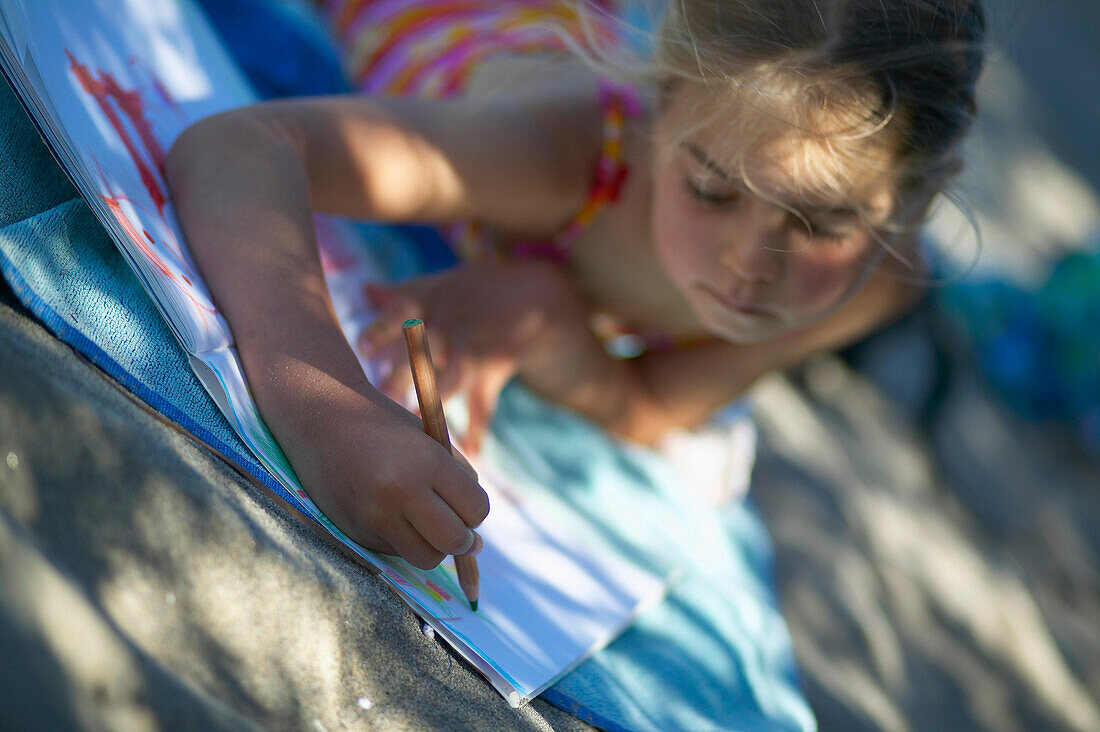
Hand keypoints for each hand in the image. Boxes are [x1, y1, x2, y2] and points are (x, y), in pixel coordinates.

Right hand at [275, 371, 489, 569]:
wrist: (321, 416)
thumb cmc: (384, 425)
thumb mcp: (430, 441)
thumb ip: (459, 480)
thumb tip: (477, 542)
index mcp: (427, 462)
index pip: (475, 509)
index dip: (476, 510)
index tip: (466, 502)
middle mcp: (400, 492)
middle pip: (454, 541)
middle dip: (463, 540)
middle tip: (456, 526)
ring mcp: (375, 516)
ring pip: (426, 558)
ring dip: (434, 547)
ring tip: (425, 523)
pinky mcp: (356, 531)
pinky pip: (396, 552)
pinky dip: (404, 541)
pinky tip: (392, 514)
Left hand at [358, 260, 580, 452]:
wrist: (534, 296)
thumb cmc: (476, 291)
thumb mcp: (441, 284)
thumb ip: (402, 292)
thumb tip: (364, 289)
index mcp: (431, 303)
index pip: (401, 313)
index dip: (383, 329)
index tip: (363, 348)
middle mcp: (450, 325)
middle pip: (422, 350)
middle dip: (402, 373)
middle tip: (382, 397)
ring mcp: (473, 349)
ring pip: (452, 378)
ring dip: (434, 402)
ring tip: (414, 427)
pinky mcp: (493, 369)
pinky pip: (484, 402)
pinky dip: (478, 428)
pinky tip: (471, 454)